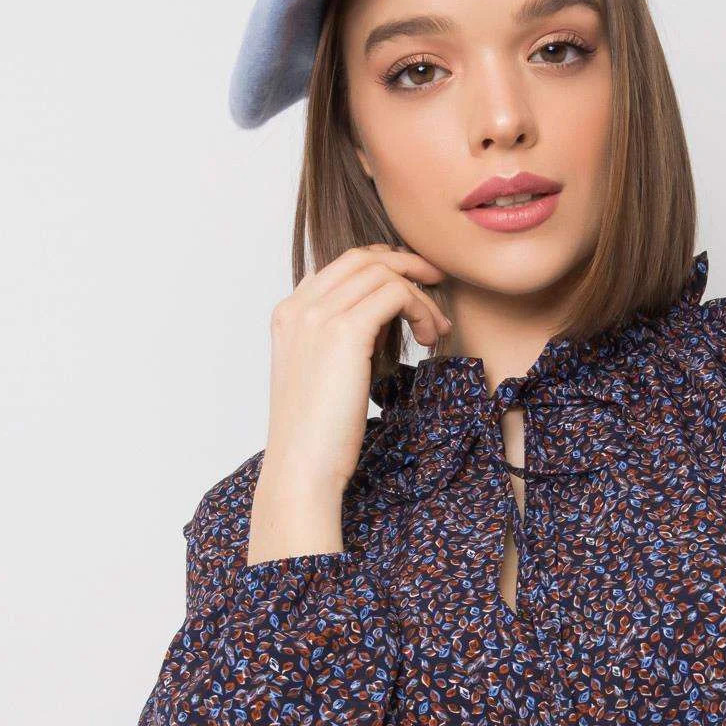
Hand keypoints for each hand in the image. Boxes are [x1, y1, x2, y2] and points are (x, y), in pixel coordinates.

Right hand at [250, 243, 452, 561]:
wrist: (302, 466)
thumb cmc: (317, 434)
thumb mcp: (323, 374)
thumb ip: (340, 339)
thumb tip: (381, 320)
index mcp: (288, 314)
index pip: (340, 266)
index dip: (382, 266)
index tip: (411, 283)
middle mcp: (299, 307)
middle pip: (362, 259)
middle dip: (406, 264)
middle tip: (437, 283)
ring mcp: (318, 315)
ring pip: (383, 274)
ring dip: (419, 296)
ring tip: (435, 330)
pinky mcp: (344, 331)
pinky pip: (395, 294)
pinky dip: (419, 308)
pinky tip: (429, 338)